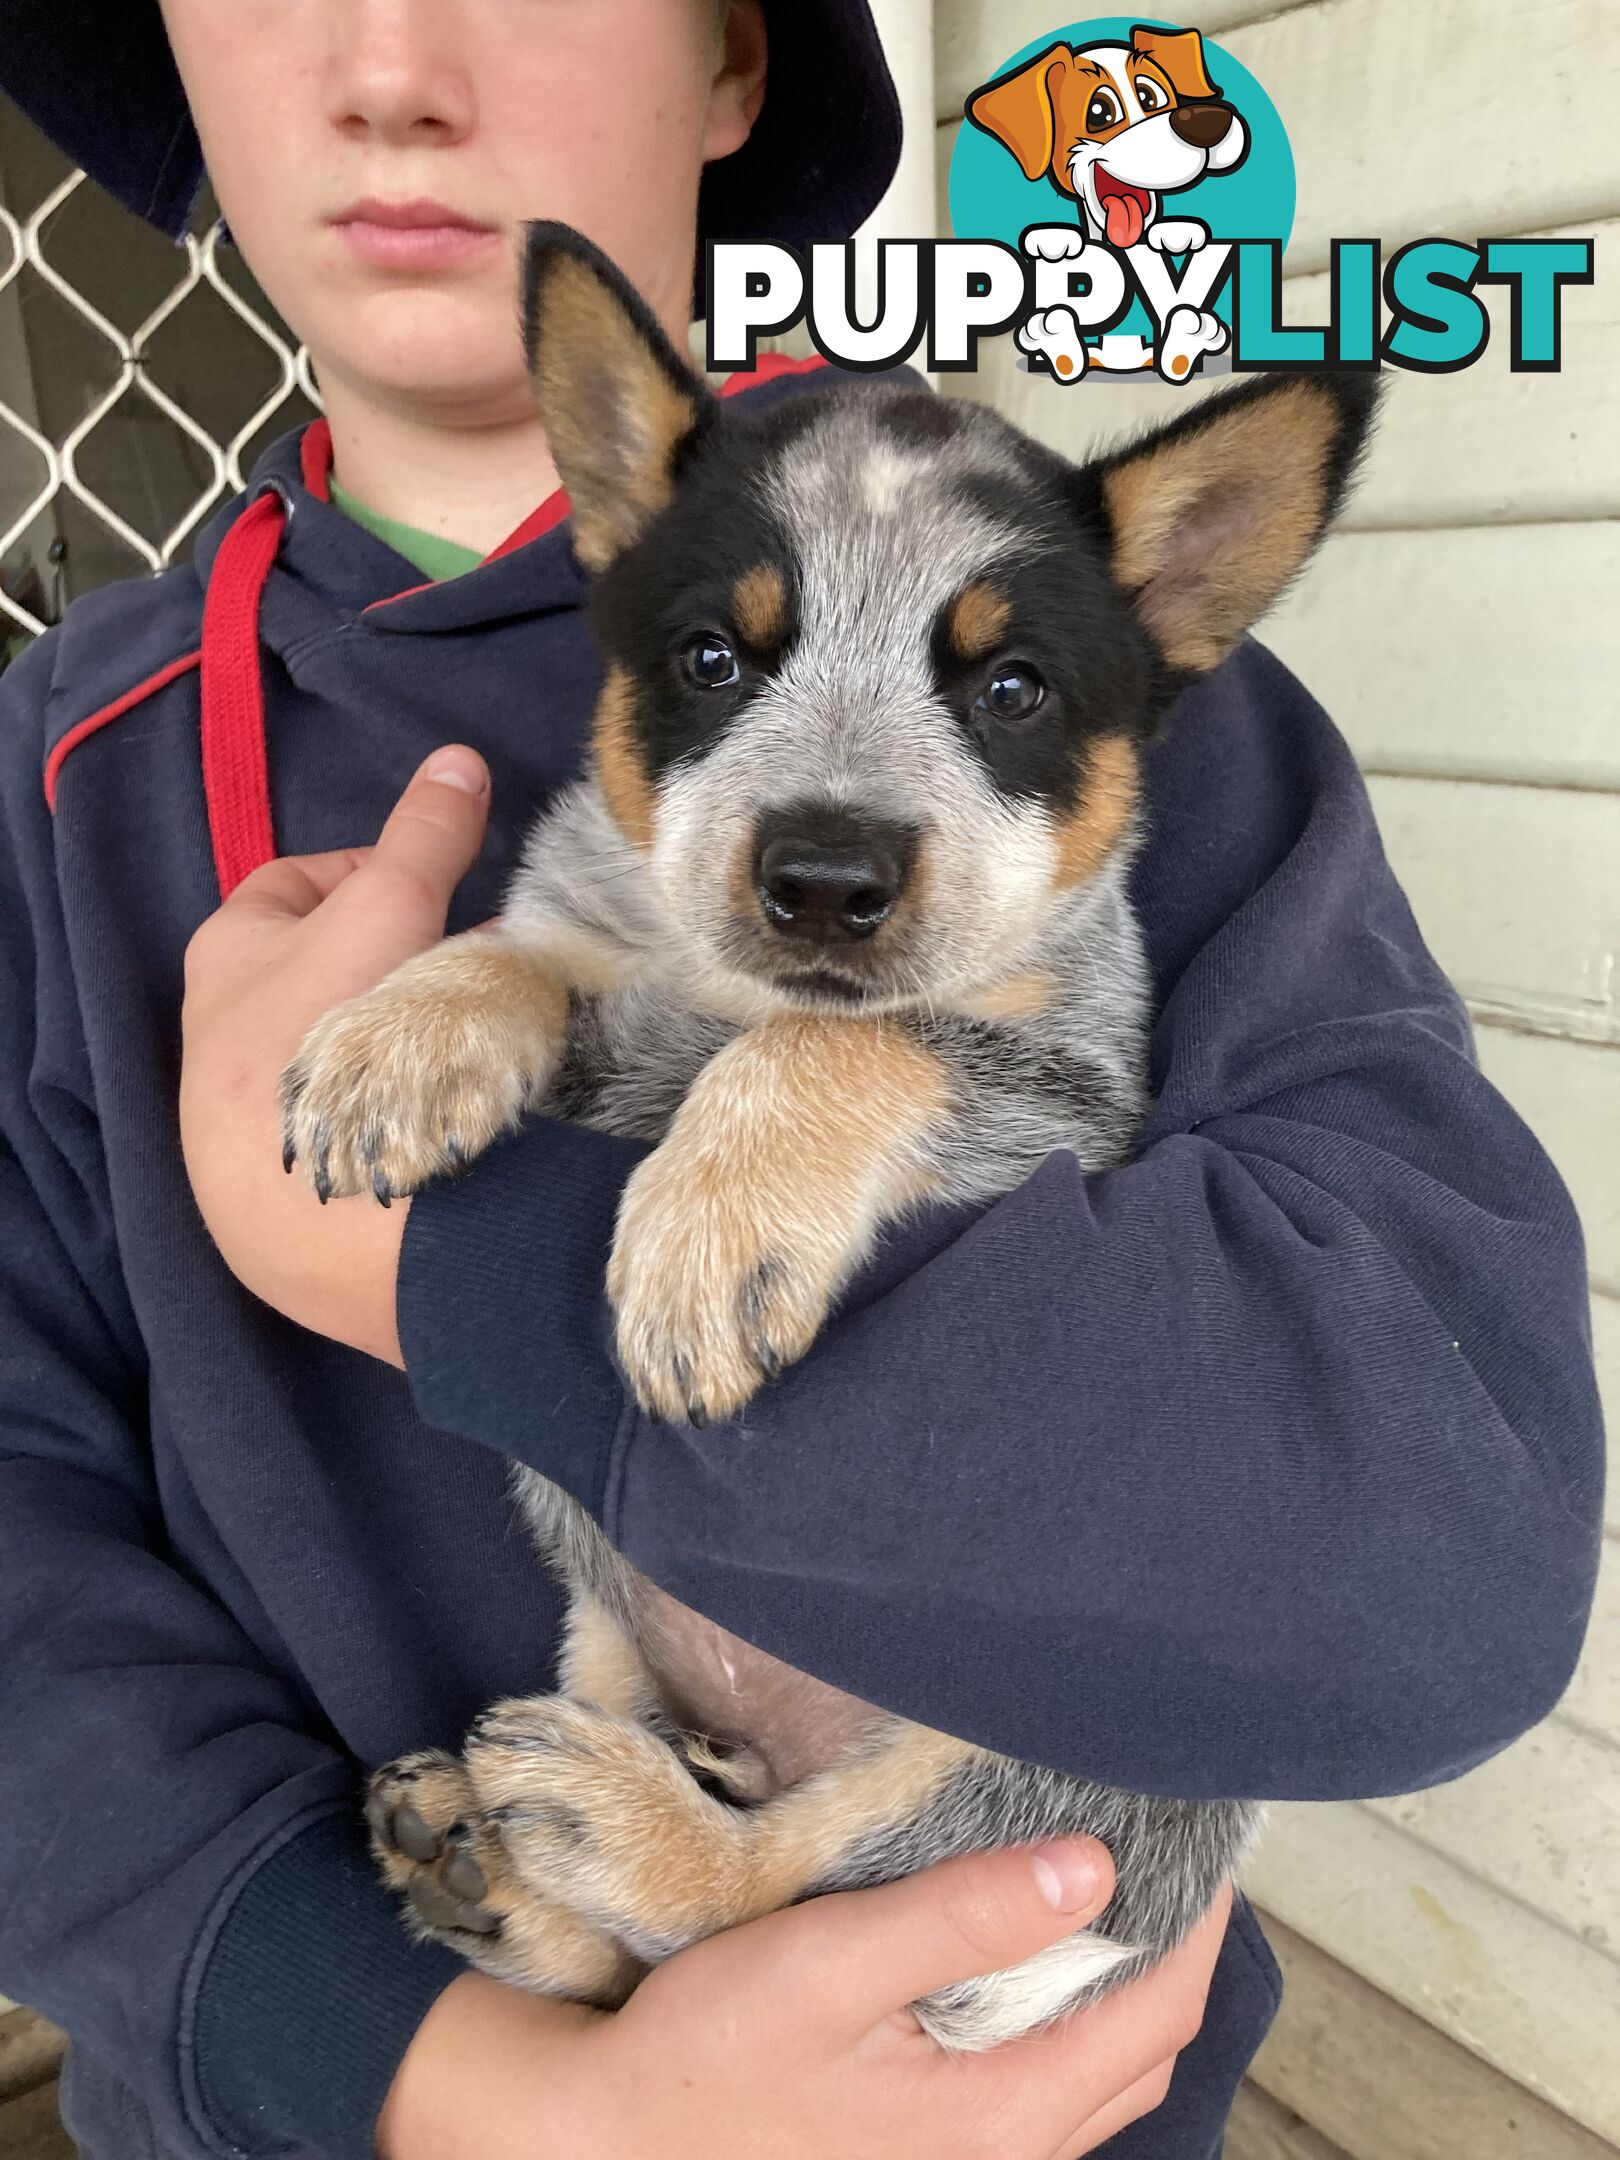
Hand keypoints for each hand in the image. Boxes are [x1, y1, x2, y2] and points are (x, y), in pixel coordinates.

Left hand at [179, 743, 492, 1362]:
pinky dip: (397, 1102)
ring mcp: (254, 1108)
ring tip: (467, 1040)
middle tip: (469, 964)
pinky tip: (442, 1112)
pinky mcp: (290, 1175)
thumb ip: (427, 836)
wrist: (318, 1208)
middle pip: (324, 966)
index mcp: (228, 949)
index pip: (300, 880)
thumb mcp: (392, 907)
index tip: (439, 889)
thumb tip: (457, 758)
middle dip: (400, 958)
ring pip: (340, 1045)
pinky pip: (353, 1115)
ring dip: (402, 1034)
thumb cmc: (334, 1029)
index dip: (373, 871)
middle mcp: (223, 1026)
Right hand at [376, 1840, 1231, 2159]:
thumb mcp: (832, 1967)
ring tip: (1110, 1895)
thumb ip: (963, 1917)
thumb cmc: (710, 2056)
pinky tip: (1031, 1971)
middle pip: (1144, 2050)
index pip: (1155, 2008)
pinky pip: (1046, 2101)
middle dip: (1171, 1950)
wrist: (615, 2149)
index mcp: (1004, 2117)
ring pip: (1100, 2083)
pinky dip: (1070, 2029)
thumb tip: (1091, 1867)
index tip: (1202, 1835)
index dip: (1195, 1918)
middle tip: (1162, 1852)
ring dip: (1123, 1993)